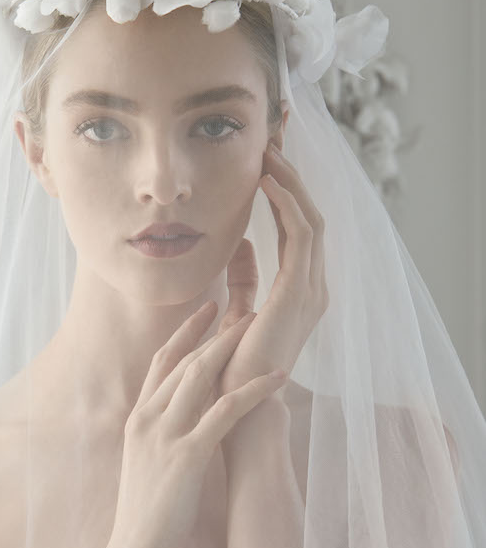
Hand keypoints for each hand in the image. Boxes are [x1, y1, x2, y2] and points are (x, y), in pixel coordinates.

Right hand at [108, 302, 287, 547]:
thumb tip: (182, 423)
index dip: (185, 333)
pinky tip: (277, 376)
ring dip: (233, 348)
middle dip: (215, 333)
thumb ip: (159, 438)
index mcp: (136, 420)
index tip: (207, 309)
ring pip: (200, 376)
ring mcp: (165, 436)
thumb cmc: (144, 517)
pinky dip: (253, 389)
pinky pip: (226, 411)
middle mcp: (147, 420)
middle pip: (184, 361)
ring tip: (259, 329)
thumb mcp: (144, 466)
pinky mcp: (187, 455)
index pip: (160, 363)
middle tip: (243, 309)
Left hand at [215, 142, 329, 399]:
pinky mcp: (298, 294)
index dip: (288, 188)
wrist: (237, 411)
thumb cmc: (233, 367)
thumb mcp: (239, 311)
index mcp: (301, 290)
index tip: (268, 155)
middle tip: (274, 136)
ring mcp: (311, 290)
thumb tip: (240, 245)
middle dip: (293, 173)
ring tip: (268, 149)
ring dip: (290, 181)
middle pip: (310, 214)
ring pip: (310, 218)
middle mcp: (313, 287)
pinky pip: (300, 235)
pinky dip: (286, 203)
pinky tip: (265, 180)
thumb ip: (244, 279)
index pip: (299, 226)